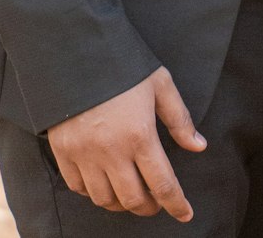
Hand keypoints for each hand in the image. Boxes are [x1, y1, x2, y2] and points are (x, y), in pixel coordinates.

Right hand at [47, 67, 205, 220]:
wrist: (78, 49)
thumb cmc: (124, 64)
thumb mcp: (160, 83)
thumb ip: (179, 119)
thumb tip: (199, 146)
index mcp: (140, 135)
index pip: (163, 184)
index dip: (176, 204)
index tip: (185, 214)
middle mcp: (111, 151)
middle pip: (133, 199)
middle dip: (149, 207)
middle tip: (157, 202)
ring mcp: (84, 154)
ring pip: (105, 199)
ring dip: (121, 203)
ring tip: (131, 194)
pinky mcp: (63, 152)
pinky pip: (78, 188)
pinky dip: (93, 193)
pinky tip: (104, 183)